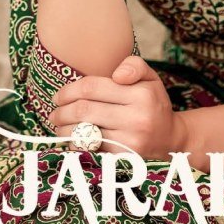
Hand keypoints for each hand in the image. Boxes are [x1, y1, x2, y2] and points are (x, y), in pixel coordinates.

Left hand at [48, 55, 186, 161]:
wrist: (170, 139)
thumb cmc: (153, 103)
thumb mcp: (150, 78)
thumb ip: (133, 65)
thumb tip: (116, 74)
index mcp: (141, 93)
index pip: (92, 87)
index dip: (69, 90)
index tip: (58, 96)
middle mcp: (137, 117)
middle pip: (85, 109)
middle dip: (62, 111)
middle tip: (53, 113)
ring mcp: (131, 140)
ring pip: (85, 131)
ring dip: (64, 129)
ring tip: (58, 126)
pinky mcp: (125, 158)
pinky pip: (92, 149)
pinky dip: (77, 144)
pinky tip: (71, 139)